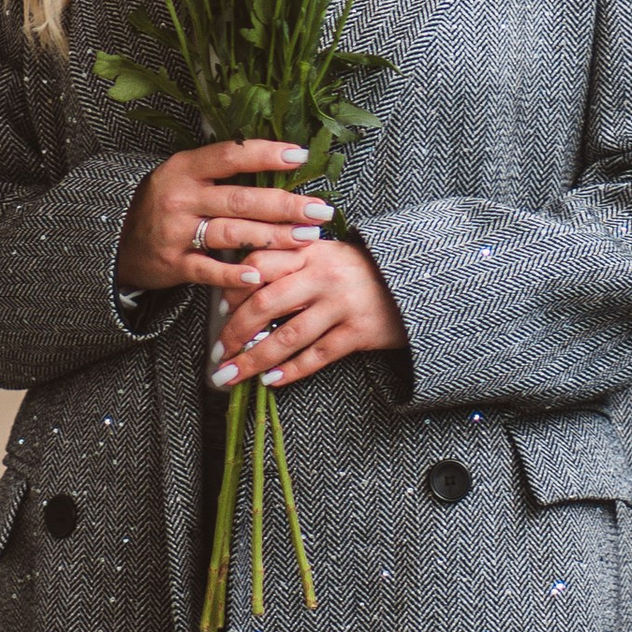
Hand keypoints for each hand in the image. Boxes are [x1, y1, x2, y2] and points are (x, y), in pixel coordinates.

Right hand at [117, 141, 331, 292]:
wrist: (114, 237)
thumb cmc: (163, 201)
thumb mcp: (183, 175)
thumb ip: (222, 170)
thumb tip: (278, 159)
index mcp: (185, 168)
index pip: (231, 155)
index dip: (266, 153)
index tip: (301, 155)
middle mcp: (181, 197)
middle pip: (240, 199)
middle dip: (285, 205)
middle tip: (320, 210)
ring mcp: (176, 232)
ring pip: (231, 234)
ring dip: (273, 237)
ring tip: (307, 239)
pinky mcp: (173, 263)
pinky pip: (209, 270)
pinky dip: (235, 275)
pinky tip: (261, 276)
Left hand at [211, 235, 405, 391]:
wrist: (413, 281)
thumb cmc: (358, 271)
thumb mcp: (325, 254)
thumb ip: (289, 262)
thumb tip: (239, 290)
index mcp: (309, 250)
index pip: (259, 264)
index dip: (233, 289)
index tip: (219, 310)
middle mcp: (322, 275)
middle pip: (266, 303)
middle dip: (235, 332)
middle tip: (218, 352)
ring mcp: (341, 304)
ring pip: (286, 336)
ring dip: (253, 360)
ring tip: (231, 375)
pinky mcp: (357, 332)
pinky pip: (316, 356)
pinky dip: (290, 371)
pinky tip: (270, 381)